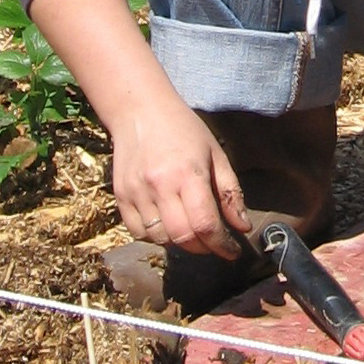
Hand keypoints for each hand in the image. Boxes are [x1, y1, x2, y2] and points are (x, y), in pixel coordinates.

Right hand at [110, 99, 252, 259]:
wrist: (140, 111)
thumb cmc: (183, 130)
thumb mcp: (215, 155)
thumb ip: (230, 193)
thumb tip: (242, 227)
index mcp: (188, 174)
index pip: (206, 225)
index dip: (222, 245)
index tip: (232, 252)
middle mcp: (160, 186)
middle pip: (183, 237)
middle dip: (204, 248)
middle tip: (213, 243)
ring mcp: (137, 193)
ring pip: (160, 239)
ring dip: (180, 243)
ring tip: (191, 230)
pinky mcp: (121, 196)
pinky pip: (138, 232)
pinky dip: (155, 237)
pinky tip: (167, 224)